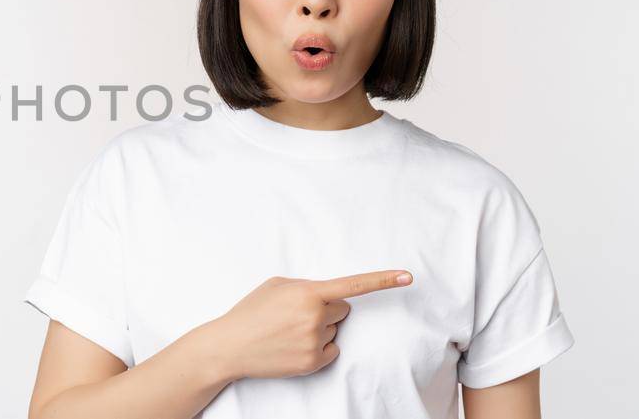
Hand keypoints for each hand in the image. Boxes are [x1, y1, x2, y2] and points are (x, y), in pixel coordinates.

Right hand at [200, 269, 412, 380]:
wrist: (230, 346)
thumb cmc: (251, 312)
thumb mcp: (276, 286)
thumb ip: (306, 285)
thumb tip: (327, 295)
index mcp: (308, 293)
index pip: (353, 285)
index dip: (383, 280)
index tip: (408, 276)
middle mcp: (316, 317)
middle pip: (343, 309)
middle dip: (327, 309)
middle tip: (296, 315)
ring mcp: (316, 341)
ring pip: (335, 329)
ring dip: (319, 328)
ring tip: (288, 332)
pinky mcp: (314, 362)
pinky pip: (332, 349)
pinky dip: (318, 347)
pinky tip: (294, 346)